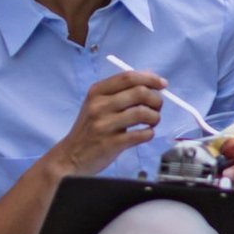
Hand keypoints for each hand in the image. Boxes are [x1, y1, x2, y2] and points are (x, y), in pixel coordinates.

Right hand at [49, 70, 163, 176]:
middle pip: (139, 92)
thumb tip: (151, 78)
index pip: (128, 77)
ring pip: (142, 113)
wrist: (71, 156)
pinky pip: (140, 134)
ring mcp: (104, 125)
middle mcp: (99, 106)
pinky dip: (149, 133)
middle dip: (156, 99)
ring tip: (153, 121)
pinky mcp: (111, 144)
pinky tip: (146, 133)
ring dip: (155, 116)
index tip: (162, 84)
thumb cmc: (90, 129)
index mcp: (96, 92)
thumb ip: (121, 91)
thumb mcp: (98, 104)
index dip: (150, 78)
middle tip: (158, 106)